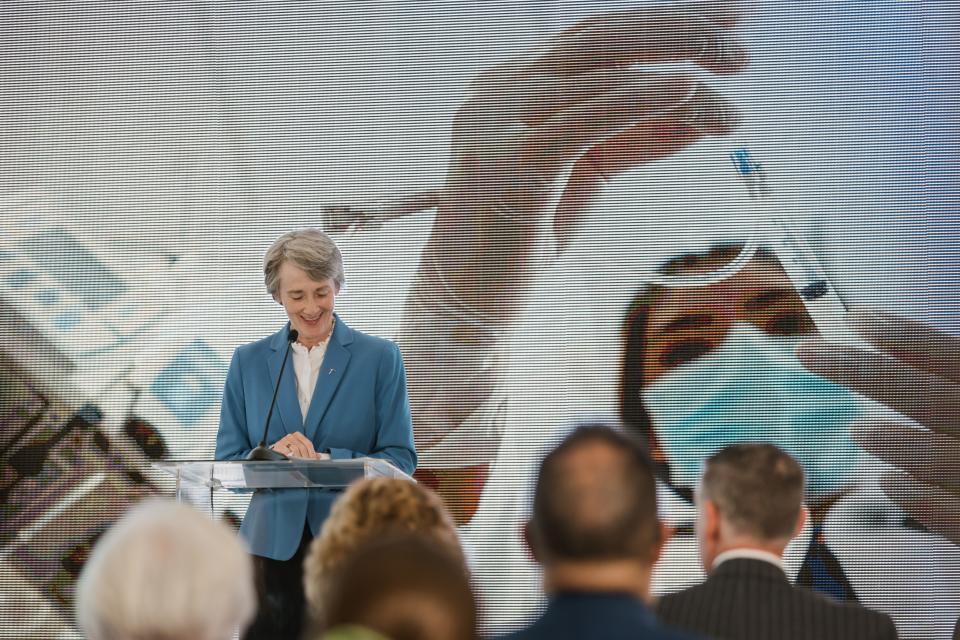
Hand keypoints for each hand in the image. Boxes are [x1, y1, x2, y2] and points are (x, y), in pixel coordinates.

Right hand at [270, 432, 323, 458]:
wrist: (274, 454)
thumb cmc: (288, 452)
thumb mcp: (299, 450)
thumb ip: (308, 452)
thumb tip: (318, 456)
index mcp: (297, 435)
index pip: (308, 443)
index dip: (312, 452)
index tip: (313, 459)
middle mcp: (290, 436)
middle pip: (302, 447)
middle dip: (306, 457)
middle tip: (307, 463)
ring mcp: (283, 441)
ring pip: (295, 449)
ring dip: (299, 458)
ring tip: (301, 464)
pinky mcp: (278, 446)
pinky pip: (287, 452)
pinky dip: (291, 457)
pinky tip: (292, 461)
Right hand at [400, 0, 748, 450]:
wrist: (468, 300)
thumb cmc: (525, 236)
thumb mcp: (593, 172)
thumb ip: (639, 135)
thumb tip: (703, 109)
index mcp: (514, 83)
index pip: (597, 34)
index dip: (666, 19)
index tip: (733, 18)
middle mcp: (499, 91)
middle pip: (599, 39)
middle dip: (679, 30)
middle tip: (741, 51)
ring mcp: (496, 125)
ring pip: (597, 75)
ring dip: (676, 78)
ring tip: (731, 93)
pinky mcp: (506, 166)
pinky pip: (579, 120)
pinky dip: (635, 100)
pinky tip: (685, 89)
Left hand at [798, 309, 959, 545]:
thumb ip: (952, 367)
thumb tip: (899, 342)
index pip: (944, 352)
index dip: (898, 334)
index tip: (854, 317)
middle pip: (918, 393)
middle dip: (856, 370)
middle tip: (806, 352)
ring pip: (930, 453)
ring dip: (888, 438)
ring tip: (858, 429)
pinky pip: (946, 511)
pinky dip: (914, 495)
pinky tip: (889, 481)